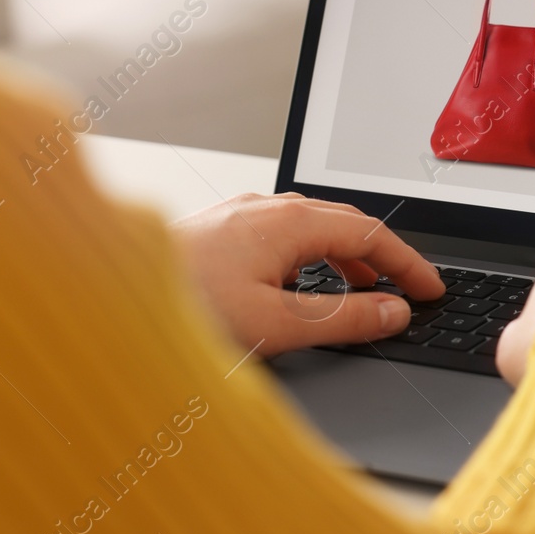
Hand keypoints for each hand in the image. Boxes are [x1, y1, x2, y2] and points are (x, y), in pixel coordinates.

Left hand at [171, 193, 443, 357]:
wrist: (103, 303)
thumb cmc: (178, 307)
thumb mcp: (276, 324)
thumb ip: (343, 319)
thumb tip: (393, 312)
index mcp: (287, 222)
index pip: (370, 233)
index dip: (407, 264)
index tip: (430, 289)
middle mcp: (264, 209)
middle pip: (343, 224)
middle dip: (381, 257)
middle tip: (406, 290)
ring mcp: (238, 217)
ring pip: (310, 228)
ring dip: (345, 257)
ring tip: (363, 290)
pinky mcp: (217, 233)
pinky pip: (282, 235)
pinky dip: (311, 258)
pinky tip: (301, 285)